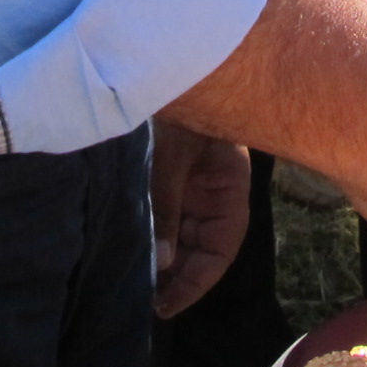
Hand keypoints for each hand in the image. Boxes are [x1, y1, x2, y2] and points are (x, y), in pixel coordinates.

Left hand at [149, 120, 250, 317]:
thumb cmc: (180, 101)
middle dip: (178, 276)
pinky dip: (154, 236)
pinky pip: (167, 216)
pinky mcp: (172, 178)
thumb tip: (163, 264)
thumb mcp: (172, 156)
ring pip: (183, 236)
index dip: (198, 281)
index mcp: (230, 187)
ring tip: (138, 287)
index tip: (168, 305)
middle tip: (147, 303)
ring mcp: (193, 186)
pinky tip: (136, 253)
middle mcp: (215, 192)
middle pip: (202, 248)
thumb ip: (167, 207)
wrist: (158, 61)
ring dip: (165, 260)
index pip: (221, 248)